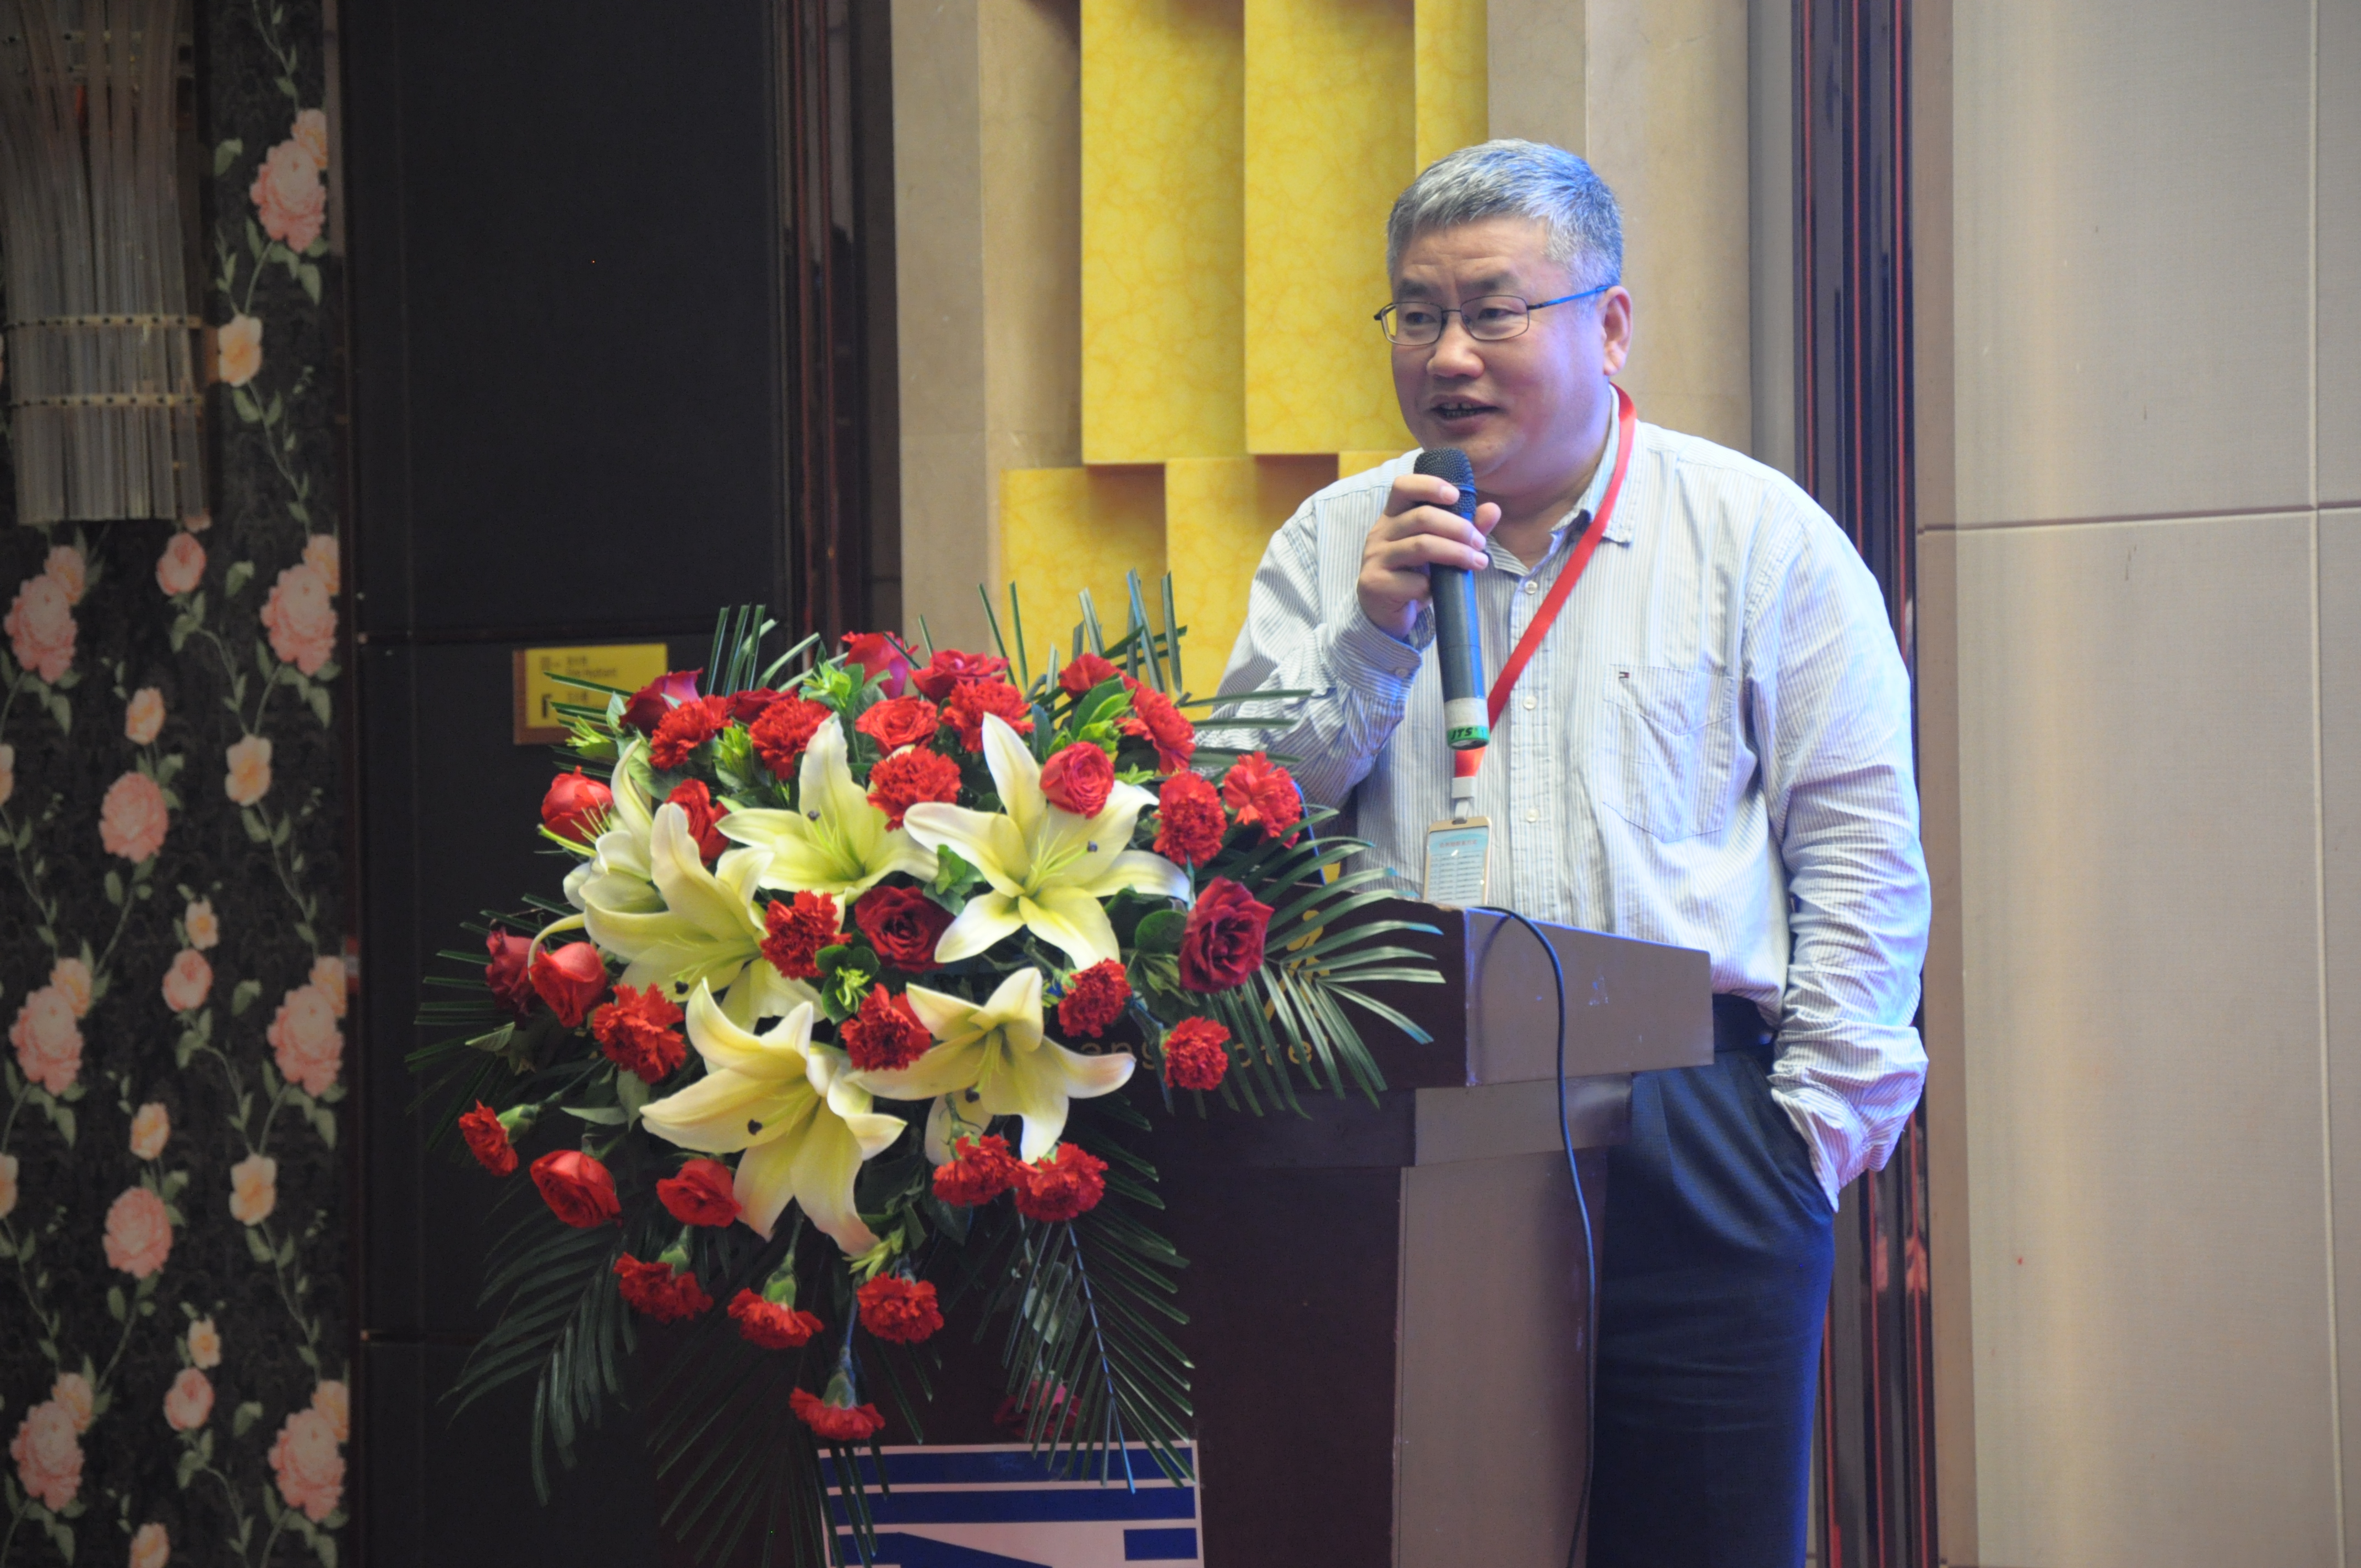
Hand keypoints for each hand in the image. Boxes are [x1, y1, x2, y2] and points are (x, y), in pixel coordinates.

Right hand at [1356, 474, 1500, 641]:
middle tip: (1480, 542)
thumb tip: (1493, 509)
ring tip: (1478, 562)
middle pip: (1422, 517)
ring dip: (1456, 553)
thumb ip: (1463, 528)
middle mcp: (1380, 533)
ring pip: (1421, 546)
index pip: (1403, 486)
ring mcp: (1375, 558)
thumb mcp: (1438, 550)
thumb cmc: (1412, 576)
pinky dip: (1433, 586)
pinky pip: (1413, 581)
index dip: (1430, 485)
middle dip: (1458, 528)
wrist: (1384, 614)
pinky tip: (1441, 592)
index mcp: (1393, 517)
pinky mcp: (1376, 583)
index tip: (1456, 496)